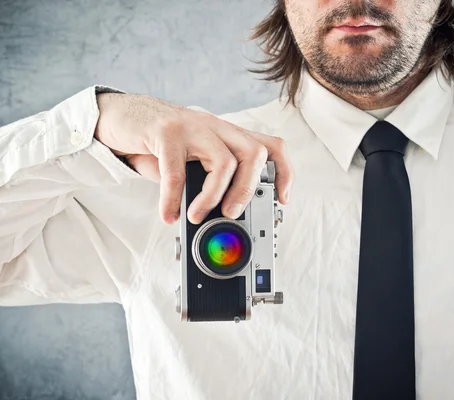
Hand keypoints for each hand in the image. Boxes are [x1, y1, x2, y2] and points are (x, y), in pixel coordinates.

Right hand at [94, 92, 292, 224]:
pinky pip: (176, 170)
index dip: (284, 171)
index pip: (270, 145)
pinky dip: (173, 198)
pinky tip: (168, 214)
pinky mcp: (165, 131)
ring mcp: (192, 126)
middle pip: (254, 152)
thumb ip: (205, 182)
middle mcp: (215, 127)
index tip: (282, 198)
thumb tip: (216, 218)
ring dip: (214, 196)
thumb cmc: (159, 144)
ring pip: (223, 161)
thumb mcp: (190, 161)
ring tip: (197, 216)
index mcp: (226, 135)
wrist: (120, 116)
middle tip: (232, 213)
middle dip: (248, 189)